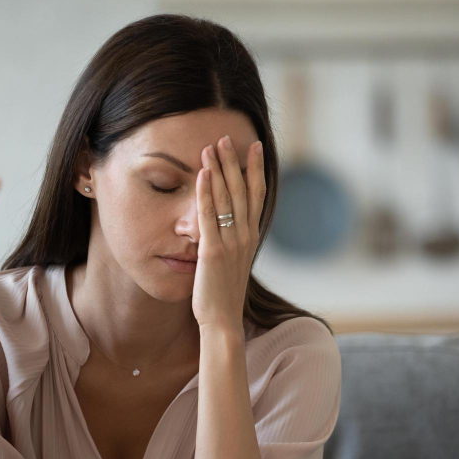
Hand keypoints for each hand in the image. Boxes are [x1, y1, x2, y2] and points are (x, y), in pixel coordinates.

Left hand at [192, 135, 264, 330]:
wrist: (222, 321)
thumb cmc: (224, 295)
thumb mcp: (233, 263)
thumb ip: (234, 242)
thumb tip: (231, 227)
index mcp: (251, 237)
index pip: (257, 196)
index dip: (255, 170)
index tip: (253, 147)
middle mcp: (244, 236)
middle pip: (242, 190)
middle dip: (234, 162)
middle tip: (227, 138)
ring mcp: (230, 243)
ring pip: (226, 198)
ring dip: (218, 170)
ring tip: (211, 147)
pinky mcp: (213, 251)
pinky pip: (209, 216)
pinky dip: (205, 193)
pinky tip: (201, 174)